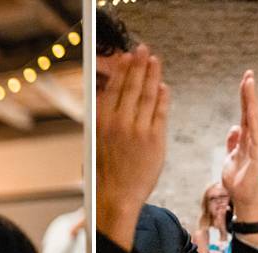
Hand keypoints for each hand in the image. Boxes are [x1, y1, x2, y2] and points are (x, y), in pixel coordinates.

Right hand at [95, 45, 169, 249]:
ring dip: (152, 75)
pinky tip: (163, 86)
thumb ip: (102, 121)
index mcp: (101, 122)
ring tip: (155, 61)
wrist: (115, 198)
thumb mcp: (94, 143)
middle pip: (132, 86)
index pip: (114, 88)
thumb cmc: (102, 174)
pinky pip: (160, 112)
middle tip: (144, 49)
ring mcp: (138, 130)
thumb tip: (109, 99)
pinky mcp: (154, 140)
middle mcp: (118, 122)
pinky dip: (162, 97)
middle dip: (138, 64)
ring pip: (148, 95)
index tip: (127, 57)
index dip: (123, 70)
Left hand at [221, 70, 257, 220]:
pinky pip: (255, 134)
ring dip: (251, 101)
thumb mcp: (230, 156)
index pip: (245, 114)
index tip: (245, 80)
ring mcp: (257, 146)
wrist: (243, 198)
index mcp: (247, 139)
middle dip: (250, 93)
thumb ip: (233, 142)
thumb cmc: (238, 180)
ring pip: (254, 119)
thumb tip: (235, 127)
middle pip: (251, 112)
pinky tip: (250, 109)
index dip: (245, 97)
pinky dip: (253, 121)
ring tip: (249, 83)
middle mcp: (254, 139)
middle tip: (248, 74)